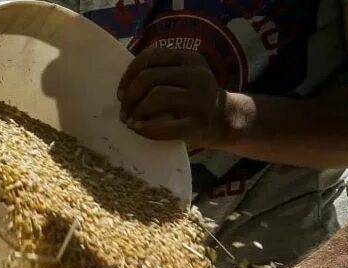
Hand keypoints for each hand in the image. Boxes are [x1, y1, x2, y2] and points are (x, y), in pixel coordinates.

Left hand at [117, 48, 245, 148]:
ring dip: (136, 111)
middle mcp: (197, 75)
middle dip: (129, 96)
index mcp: (190, 58)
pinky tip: (138, 129)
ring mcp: (199, 99)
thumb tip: (123, 85)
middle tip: (123, 110)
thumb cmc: (194, 98)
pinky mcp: (197, 125)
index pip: (150, 57)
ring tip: (130, 121)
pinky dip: (145, 128)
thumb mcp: (185, 76)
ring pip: (156, 97)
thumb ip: (161, 72)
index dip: (128, 75)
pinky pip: (164, 126)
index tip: (120, 92)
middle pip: (149, 77)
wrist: (226, 120)